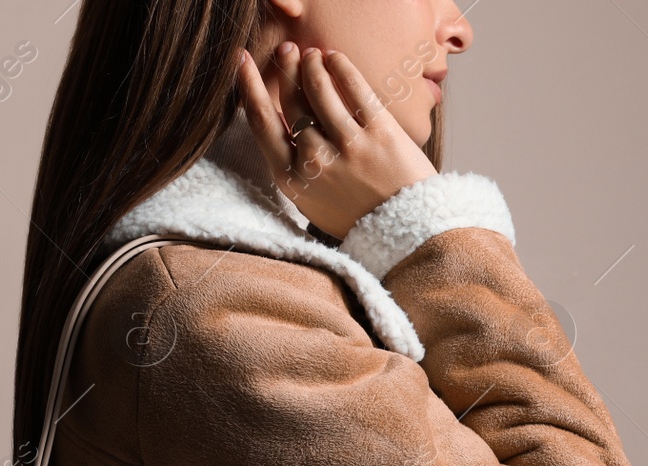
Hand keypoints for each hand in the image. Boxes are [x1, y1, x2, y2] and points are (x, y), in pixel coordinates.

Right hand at [236, 43, 437, 240]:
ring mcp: (347, 144)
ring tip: (310, 54)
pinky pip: (354, 88)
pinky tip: (334, 58)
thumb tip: (282, 119)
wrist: (404, 232)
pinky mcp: (380, 132)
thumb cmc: (356, 216)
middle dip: (285, 68)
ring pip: (318, 89)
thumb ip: (293, 164)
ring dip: (310, 64)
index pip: (261, 122)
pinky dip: (340, 66)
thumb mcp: (311, 200)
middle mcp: (314, 159)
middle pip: (290, 100)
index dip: (248, 86)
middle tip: (286, 51)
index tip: (243, 61)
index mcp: (291, 179)